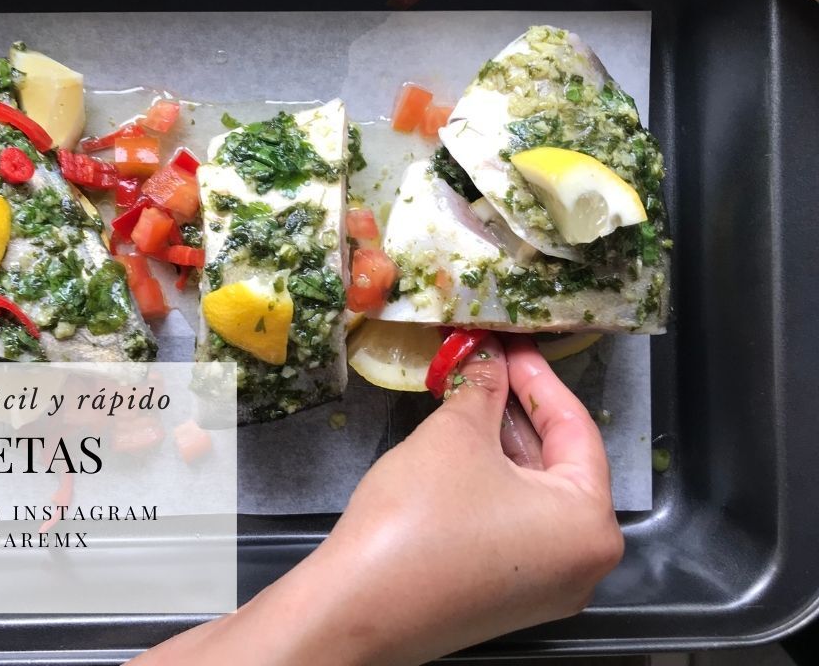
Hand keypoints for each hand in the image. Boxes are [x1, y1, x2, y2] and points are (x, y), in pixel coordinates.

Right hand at [131, 334, 622, 664]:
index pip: (576, 428)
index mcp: (590, 522)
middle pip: (557, 465)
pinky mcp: (508, 598)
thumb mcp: (454, 435)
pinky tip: (463, 450)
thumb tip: (487, 353)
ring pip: (533, 495)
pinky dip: (494, 484)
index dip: (537, 377)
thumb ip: (481, 387)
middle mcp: (583, 562)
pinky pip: (515, 525)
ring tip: (470, 397)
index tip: (511, 342)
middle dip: (516, 410)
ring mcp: (546, 586)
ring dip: (502, 444)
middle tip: (486, 365)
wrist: (358, 607)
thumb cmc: (419, 517)